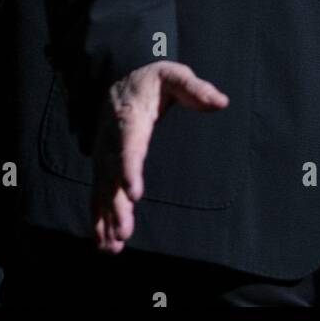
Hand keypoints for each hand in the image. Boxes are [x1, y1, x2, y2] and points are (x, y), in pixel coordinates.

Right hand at [92, 61, 228, 252]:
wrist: (122, 74)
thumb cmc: (153, 79)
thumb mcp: (175, 75)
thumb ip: (197, 89)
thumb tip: (222, 102)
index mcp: (130, 116)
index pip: (128, 144)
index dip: (129, 169)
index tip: (134, 193)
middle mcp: (111, 138)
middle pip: (111, 174)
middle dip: (116, 205)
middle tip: (125, 231)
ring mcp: (103, 153)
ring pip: (102, 188)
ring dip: (106, 217)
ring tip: (112, 246)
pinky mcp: (101, 163)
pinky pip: (97, 191)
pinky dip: (97, 217)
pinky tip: (103, 241)